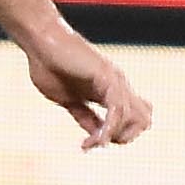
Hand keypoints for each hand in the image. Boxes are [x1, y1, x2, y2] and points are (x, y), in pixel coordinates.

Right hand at [24, 26, 150, 148]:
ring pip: (140, 118)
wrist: (39, 40)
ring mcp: (116, 81)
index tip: (87, 144)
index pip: (133, 118)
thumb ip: (84, 115)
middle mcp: (118, 86)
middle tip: (96, 142)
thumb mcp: (68, 99)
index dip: (116, 136)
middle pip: (145, 120)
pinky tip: (92, 140)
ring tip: (91, 143)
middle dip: (125, 137)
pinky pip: (118, 110)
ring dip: (117, 137)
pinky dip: (109, 130)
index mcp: (109, 91)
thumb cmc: (47, 65)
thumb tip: (97, 135)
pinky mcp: (108, 77)